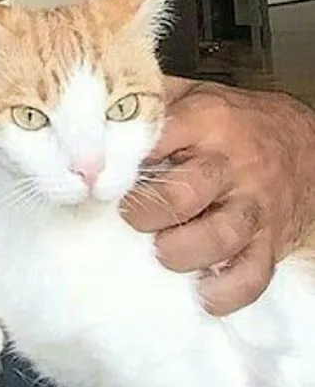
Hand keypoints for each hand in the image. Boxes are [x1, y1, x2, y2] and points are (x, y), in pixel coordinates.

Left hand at [121, 77, 314, 315]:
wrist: (304, 142)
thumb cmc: (231, 119)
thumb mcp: (190, 94)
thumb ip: (146, 102)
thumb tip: (93, 113)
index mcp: (206, 121)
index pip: (155, 141)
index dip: (120, 163)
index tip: (99, 178)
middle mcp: (232, 164)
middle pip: (181, 196)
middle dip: (144, 213)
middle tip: (128, 215)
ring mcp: (256, 205)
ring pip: (217, 238)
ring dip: (177, 252)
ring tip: (159, 248)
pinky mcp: (273, 241)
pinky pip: (252, 276)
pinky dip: (222, 293)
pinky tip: (199, 289)